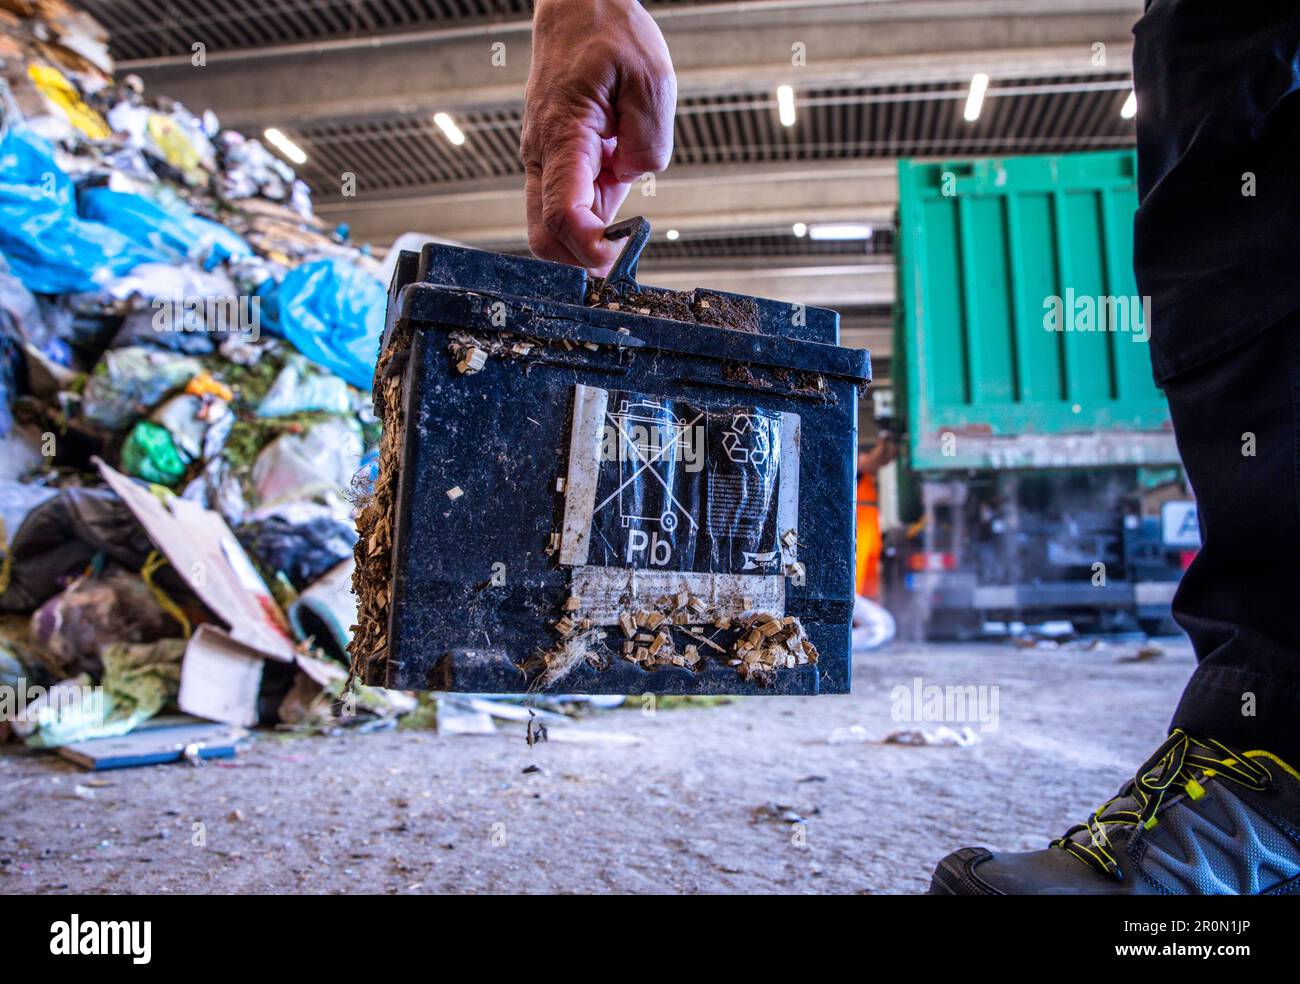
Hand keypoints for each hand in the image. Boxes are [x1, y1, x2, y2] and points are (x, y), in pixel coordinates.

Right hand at [522, 0, 676, 273]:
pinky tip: (617, 195)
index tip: (615, 257)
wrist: (578, 5)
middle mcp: (544, 153)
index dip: (588, 247)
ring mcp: (546, 159)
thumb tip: (633, 176)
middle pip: (545, 235)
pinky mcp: (557, 160)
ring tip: (623, 220)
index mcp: (563, 135)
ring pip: (553, 225)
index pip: (563, 214)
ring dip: (588, 235)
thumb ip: (649, 141)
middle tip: (619, 257)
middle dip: (580, 257)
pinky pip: (568, 202)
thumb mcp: (651, 79)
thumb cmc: (608, 34)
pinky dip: (591, 215)